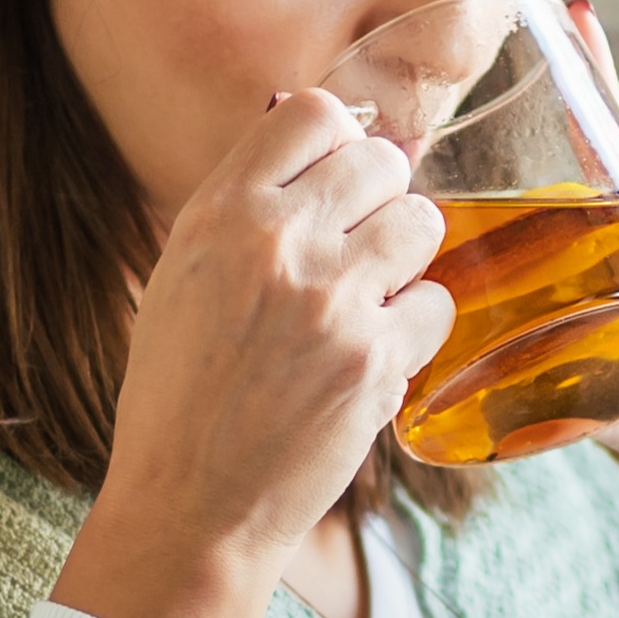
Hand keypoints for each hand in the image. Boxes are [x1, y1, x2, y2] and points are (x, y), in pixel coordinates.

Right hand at [54, 91, 451, 617]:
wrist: (191, 504)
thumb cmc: (180, 395)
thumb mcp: (182, 277)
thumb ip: (245, 210)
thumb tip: (321, 142)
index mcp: (220, 213)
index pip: (313, 113)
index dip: (337, 143)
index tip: (334, 182)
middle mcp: (278, 243)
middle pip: (380, 160)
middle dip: (380, 198)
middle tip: (357, 249)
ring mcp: (332, 300)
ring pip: (421, 222)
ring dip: (406, 257)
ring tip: (370, 298)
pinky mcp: (376, 360)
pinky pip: (438, 302)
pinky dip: (417, 326)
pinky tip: (376, 352)